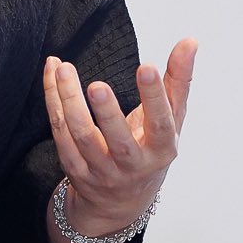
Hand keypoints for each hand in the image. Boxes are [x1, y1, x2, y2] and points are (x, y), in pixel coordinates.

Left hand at [44, 38, 197, 235]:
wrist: (122, 201)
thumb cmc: (151, 148)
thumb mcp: (172, 120)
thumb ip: (178, 80)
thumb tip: (190, 41)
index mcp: (161, 150)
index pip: (160, 124)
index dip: (155, 97)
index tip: (147, 66)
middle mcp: (132, 165)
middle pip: (117, 140)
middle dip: (107, 112)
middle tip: (97, 84)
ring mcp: (101, 170)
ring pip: (82, 136)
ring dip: (69, 102)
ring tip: (63, 70)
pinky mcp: (75, 169)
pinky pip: (60, 134)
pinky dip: (53, 102)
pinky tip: (52, 76)